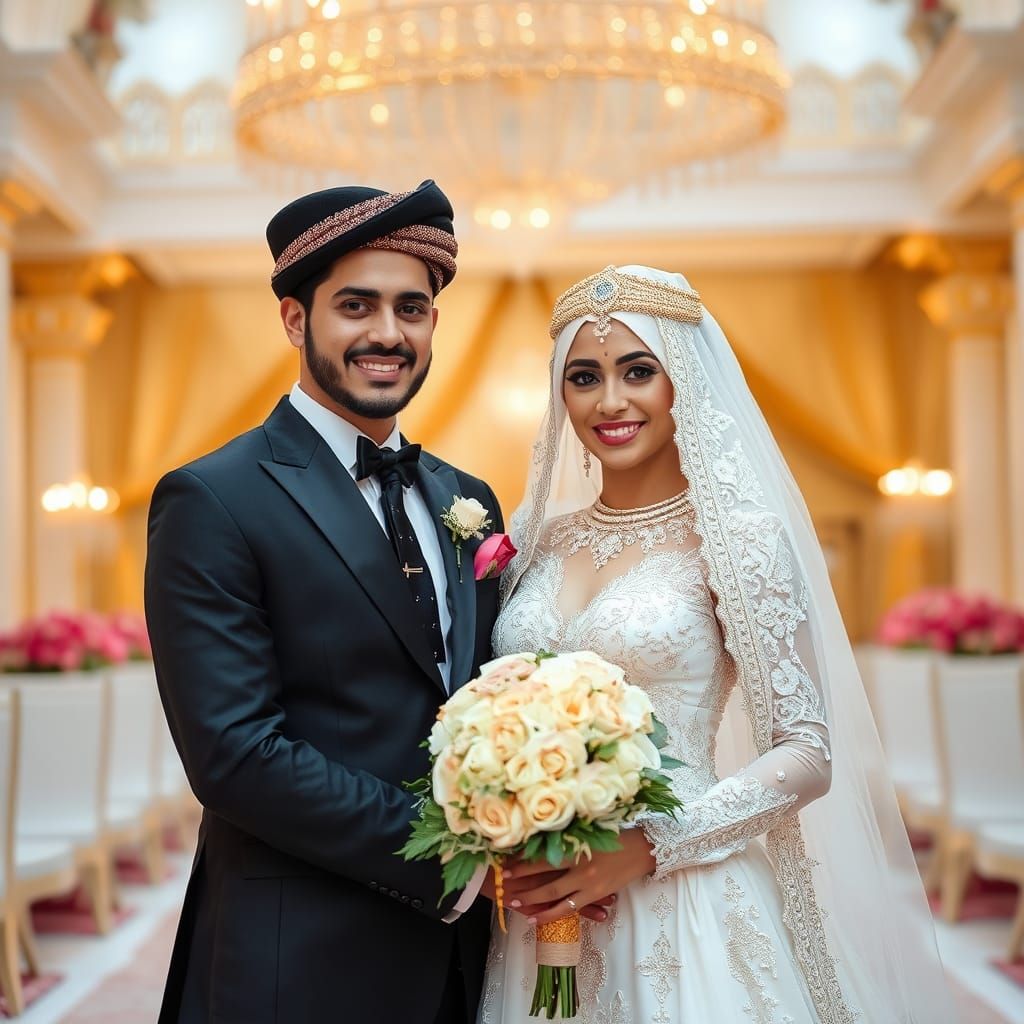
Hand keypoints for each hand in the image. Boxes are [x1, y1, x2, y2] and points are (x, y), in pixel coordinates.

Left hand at [501, 828, 655, 926]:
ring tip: (515, 903)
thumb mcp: (590, 832)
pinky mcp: (595, 895)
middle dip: (522, 879)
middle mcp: (579, 866)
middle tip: (503, 883)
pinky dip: (551, 915)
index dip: (524, 859)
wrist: (642, 849)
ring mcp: (587, 883)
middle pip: (544, 875)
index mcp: (577, 846)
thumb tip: (544, 838)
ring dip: (532, 900)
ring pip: (553, 896)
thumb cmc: (616, 835)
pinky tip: (536, 919)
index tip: (507, 861)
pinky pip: (568, 909)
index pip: (544, 854)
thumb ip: (569, 837)